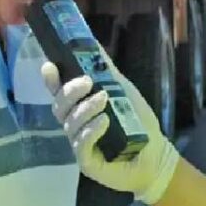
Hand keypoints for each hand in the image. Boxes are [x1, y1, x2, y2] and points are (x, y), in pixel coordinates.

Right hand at [41, 61, 178, 204]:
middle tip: (87, 82)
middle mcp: (75, 125)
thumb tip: (93, 43)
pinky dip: (91, 130)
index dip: (51, 80)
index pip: (58, 92)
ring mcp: (79, 144)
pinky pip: (81, 144)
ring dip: (85, 108)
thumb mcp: (123, 91)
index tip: (50, 66)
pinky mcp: (86, 162)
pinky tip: (104, 121)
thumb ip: (106, 70)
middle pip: (59, 107)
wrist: (155, 154)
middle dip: (70, 92)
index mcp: (80, 107)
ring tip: (104, 99)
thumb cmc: (137, 122)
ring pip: (70, 124)